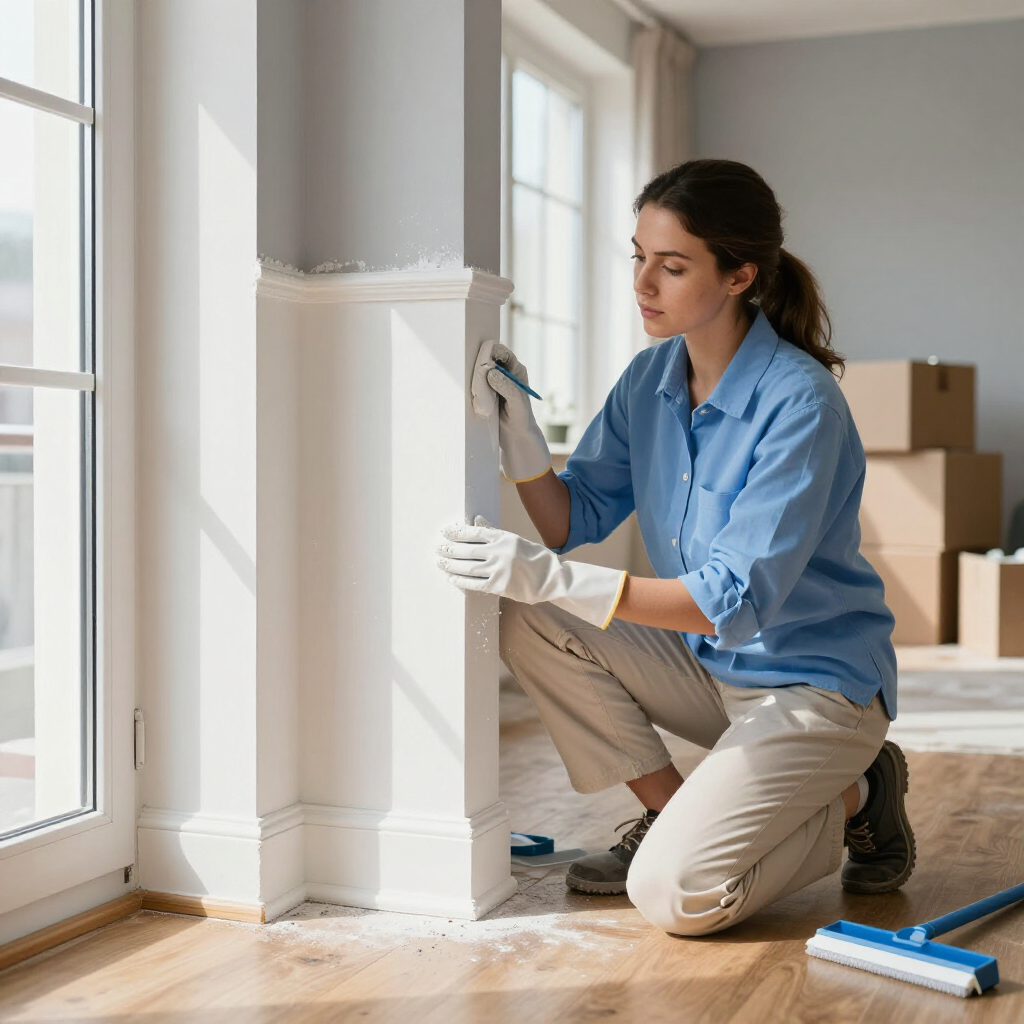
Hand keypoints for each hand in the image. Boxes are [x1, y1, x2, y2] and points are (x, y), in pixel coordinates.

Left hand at [436, 517, 626, 628]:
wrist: (552, 579)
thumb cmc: (534, 558)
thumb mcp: (516, 540)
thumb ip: (495, 532)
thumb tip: (476, 520)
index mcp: (504, 537)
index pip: (474, 532)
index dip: (457, 532)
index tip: (445, 531)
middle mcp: (500, 552)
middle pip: (467, 550)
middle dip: (449, 549)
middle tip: (438, 548)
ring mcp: (499, 570)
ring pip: (467, 568)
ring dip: (450, 565)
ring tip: (440, 563)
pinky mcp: (499, 586)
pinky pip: (474, 584)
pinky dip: (460, 581)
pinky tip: (452, 578)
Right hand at [471, 341, 549, 482]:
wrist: (516, 435)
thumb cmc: (521, 418)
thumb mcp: (517, 402)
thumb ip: (507, 386)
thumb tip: (492, 372)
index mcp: (517, 371)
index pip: (504, 353)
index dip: (493, 352)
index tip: (484, 359)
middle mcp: (506, 373)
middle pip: (490, 359)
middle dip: (482, 363)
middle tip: (476, 372)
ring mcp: (495, 382)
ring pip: (482, 371)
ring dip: (476, 376)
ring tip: (477, 387)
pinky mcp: (486, 392)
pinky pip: (477, 384)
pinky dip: (474, 387)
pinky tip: (475, 395)